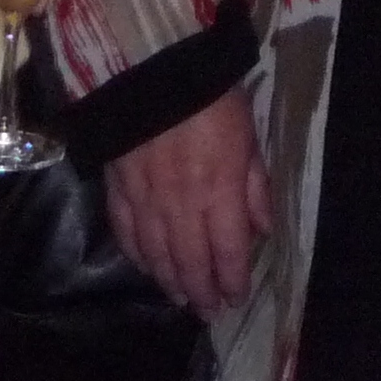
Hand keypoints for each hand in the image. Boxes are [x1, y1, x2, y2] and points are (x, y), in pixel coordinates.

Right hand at [104, 87, 271, 316]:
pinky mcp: (118, 187)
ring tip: (180, 298)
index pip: (227, 251)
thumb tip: (263, 230)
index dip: (231, 280)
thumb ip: (255, 186)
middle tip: (207, 312)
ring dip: (169, 281)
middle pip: (189, 261)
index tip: (235, 298)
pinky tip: (145, 266)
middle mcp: (181, 205)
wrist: (152, 68)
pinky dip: (136, 254)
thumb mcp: (248, 136)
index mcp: (219, 191)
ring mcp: (145, 199)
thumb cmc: (211, 97)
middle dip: (200, 291)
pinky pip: (125, 232)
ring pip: (156, 254)